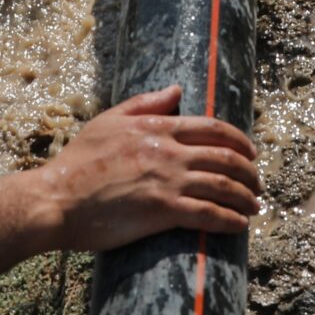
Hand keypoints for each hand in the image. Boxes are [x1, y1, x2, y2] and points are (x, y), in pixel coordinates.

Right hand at [31, 87, 260, 249]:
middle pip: (226, 157)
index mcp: (158, 128)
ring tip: (255, 206)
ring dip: (246, 197)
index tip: (252, 154)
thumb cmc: (78, 161)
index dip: (241, 141)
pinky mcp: (162, 211)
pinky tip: (240, 224)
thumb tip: (177, 90)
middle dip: (250, 172)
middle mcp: (168, 152)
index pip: (213, 129)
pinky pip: (209, 214)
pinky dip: (231, 219)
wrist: (57, 198)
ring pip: (223, 186)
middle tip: (258, 184)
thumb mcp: (108, 120)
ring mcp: (167, 182)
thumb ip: (145, 103)